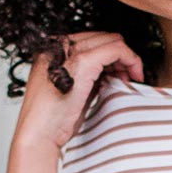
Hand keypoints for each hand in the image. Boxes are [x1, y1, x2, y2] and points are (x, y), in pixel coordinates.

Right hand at [15, 30, 144, 152]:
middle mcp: (59, 45)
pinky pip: (116, 49)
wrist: (38, 134)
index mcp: (53, 51)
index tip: (120, 74)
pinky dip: (130, 59)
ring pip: (112, 40)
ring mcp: (70, 51)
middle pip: (102, 38)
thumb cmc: (51, 121)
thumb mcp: (71, 91)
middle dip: (120, 56)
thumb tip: (110, 72)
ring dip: (127, 59)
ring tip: (129, 80)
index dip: (110, 56)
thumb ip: (88, 77)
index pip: (91, 41)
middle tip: (128, 78)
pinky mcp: (82, 62)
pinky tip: (133, 76)